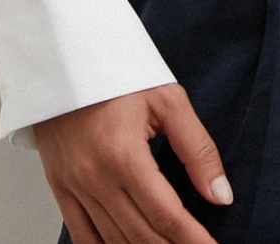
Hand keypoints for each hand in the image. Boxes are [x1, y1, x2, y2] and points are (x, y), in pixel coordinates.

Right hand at [34, 82, 231, 243]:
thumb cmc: (116, 69)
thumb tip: (220, 194)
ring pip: (112, 241)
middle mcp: (94, 177)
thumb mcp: (167, 99)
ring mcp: (73, 185)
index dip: (192, 239)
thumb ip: (197, 149)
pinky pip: (81, 235)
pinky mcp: (59, 186)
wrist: (64, 54)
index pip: (165, 214)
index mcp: (123, 154)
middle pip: (140, 234)